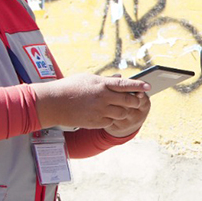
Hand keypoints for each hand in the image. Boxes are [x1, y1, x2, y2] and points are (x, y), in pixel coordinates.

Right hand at [31, 74, 150, 129]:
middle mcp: (103, 97)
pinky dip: (111, 119)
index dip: (139, 86)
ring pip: (122, 113)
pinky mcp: (95, 122)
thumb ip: (105, 79)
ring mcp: (100, 110)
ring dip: (124, 112)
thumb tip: (119, 78)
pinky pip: (111, 122)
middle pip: (128, 100)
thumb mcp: (87, 78)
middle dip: (135, 101)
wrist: (52, 103)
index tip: (148, 87)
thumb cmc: (69, 87)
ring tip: (119, 109)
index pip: (125, 84)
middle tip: (135, 101)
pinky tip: (105, 116)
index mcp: (102, 84)